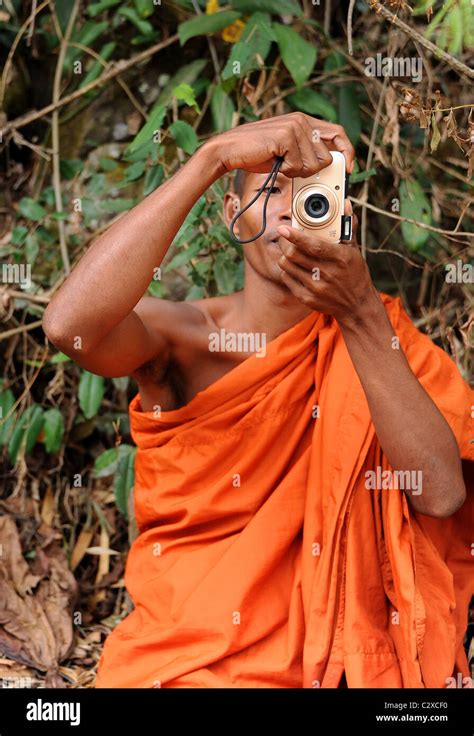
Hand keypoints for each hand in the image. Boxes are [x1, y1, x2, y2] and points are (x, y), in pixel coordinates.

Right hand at [205, 112, 354, 177]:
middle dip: (313, 171)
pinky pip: (298, 166)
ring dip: (296, 171)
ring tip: (279, 162)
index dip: (347, 152)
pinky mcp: (286, 136)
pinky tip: (273, 161)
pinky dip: (286, 170)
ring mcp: (295, 126)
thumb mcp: (287, 152)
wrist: (229, 150)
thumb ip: (307, 152)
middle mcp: (302, 120)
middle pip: (327, 156)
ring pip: (313, 164)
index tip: (347, 169)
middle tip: (292, 169)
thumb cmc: (257, 154)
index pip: (338, 134)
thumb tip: (329, 164)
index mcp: (305, 121)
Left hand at [276, 200, 379, 327]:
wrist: (357, 306)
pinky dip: (286, 270)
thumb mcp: (355, 251)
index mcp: (341, 258)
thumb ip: (348, 227)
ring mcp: (316, 288)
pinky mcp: (307, 298)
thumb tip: (346, 204)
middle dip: (285, 243)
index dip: (296, 236)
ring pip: (287, 266)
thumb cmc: (355, 274)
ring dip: (285, 256)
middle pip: (294, 255)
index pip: (314, 246)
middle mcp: (328, 274)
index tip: (284, 228)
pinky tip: (294, 267)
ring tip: (290, 252)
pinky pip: (287, 279)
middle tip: (285, 238)